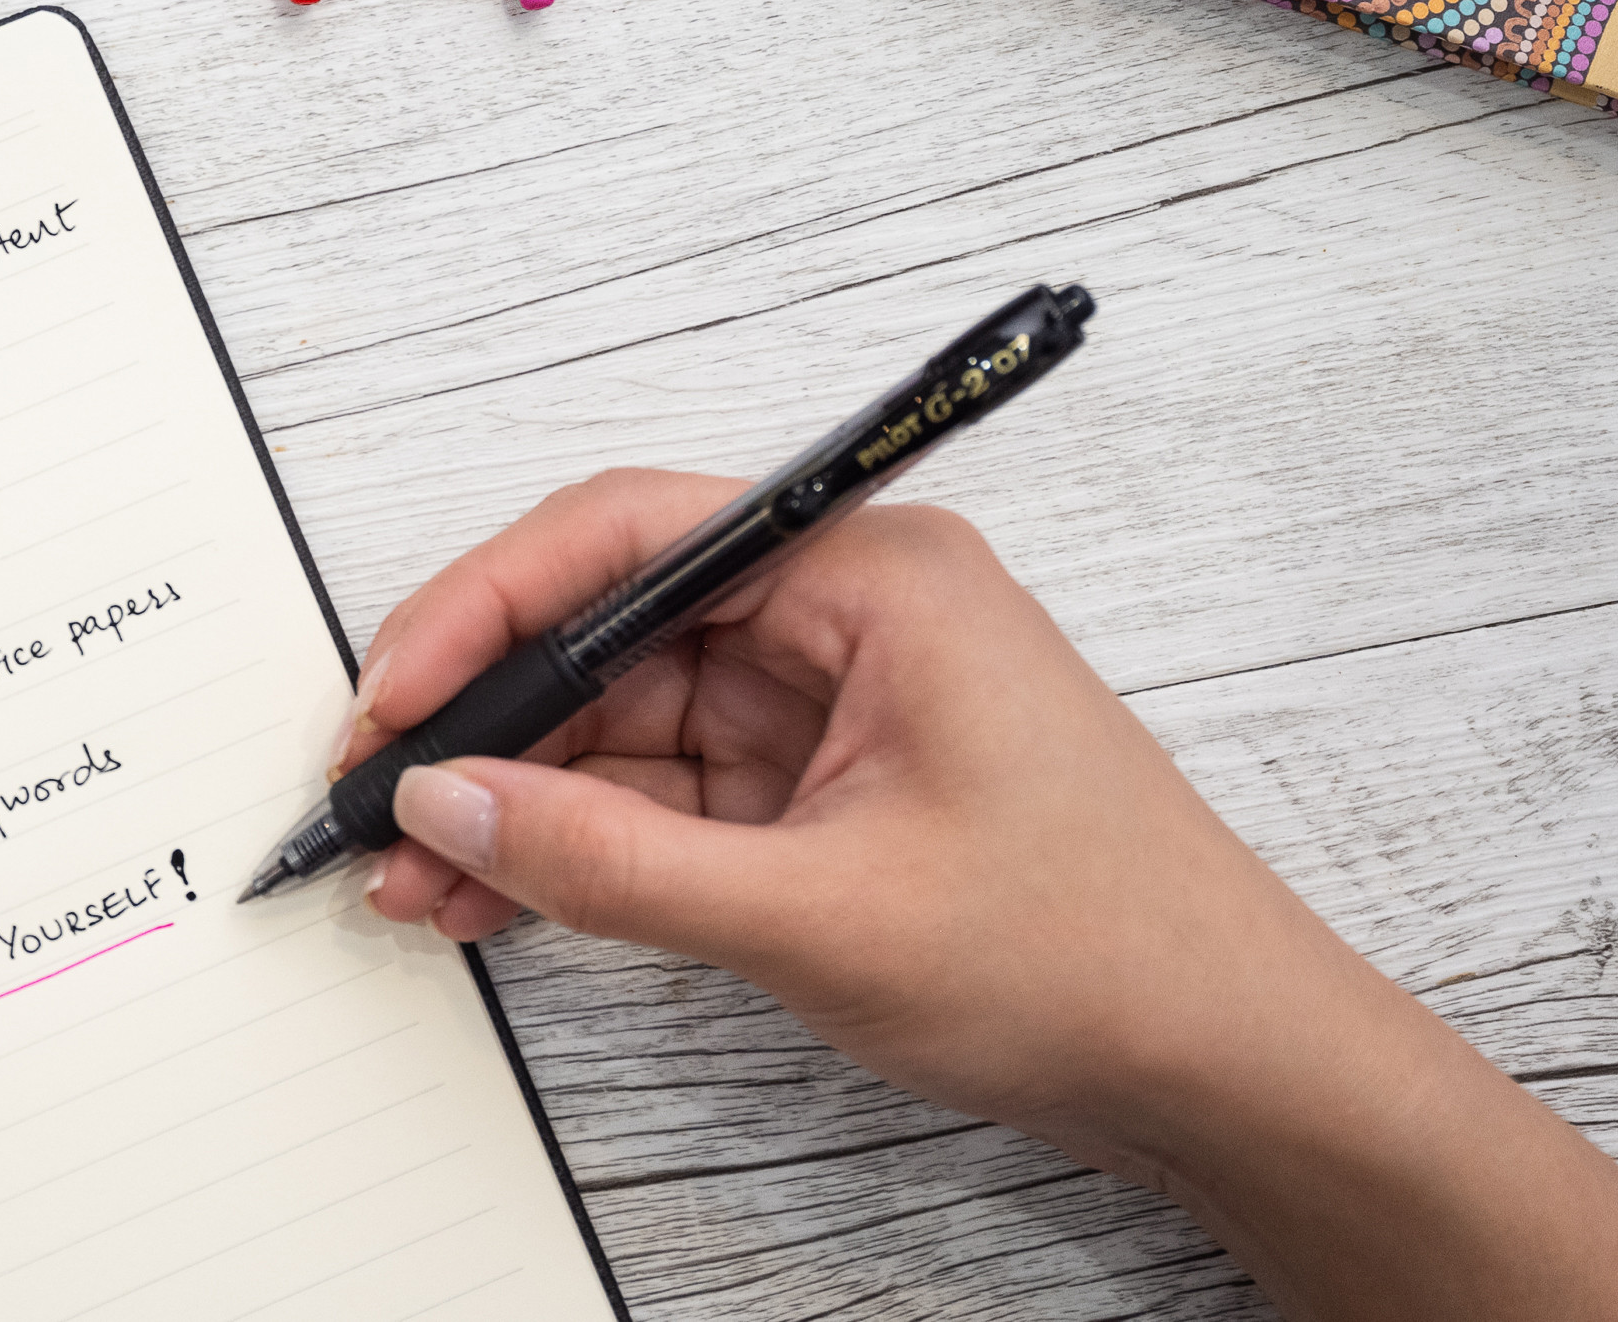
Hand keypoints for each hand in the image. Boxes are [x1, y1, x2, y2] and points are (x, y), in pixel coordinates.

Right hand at [336, 471, 1617, 1321]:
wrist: (1240, 1080)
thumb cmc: (1098, 961)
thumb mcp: (819, 915)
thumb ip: (612, 858)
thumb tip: (451, 800)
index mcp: (870, 574)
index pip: (626, 537)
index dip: (486, 610)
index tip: (394, 697)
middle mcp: (845, 612)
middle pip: (611, 627)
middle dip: (488, 722)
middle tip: (377, 800)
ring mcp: (835, 702)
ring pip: (626, 721)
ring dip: (523, 798)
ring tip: (418, 877)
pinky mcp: (827, 788)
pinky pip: (668, 792)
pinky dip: (584, 842)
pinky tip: (499, 890)